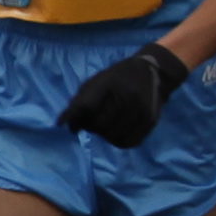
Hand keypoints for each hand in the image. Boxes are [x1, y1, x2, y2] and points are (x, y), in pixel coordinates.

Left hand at [59, 43, 189, 147]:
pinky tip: (116, 132)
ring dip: (104, 135)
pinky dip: (118, 141)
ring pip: (112, 136)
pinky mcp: (150, 121)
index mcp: (108, 83)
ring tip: (106, 125)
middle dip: (91, 127)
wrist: (153, 72)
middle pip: (99, 125)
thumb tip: (62, 125)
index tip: (72, 127)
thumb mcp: (95, 82)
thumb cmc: (116, 79)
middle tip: (93, 122)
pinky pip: (128, 142)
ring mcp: (140, 109)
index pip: (86, 107)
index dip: (75, 119)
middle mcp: (126, 96)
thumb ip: (78, 102)